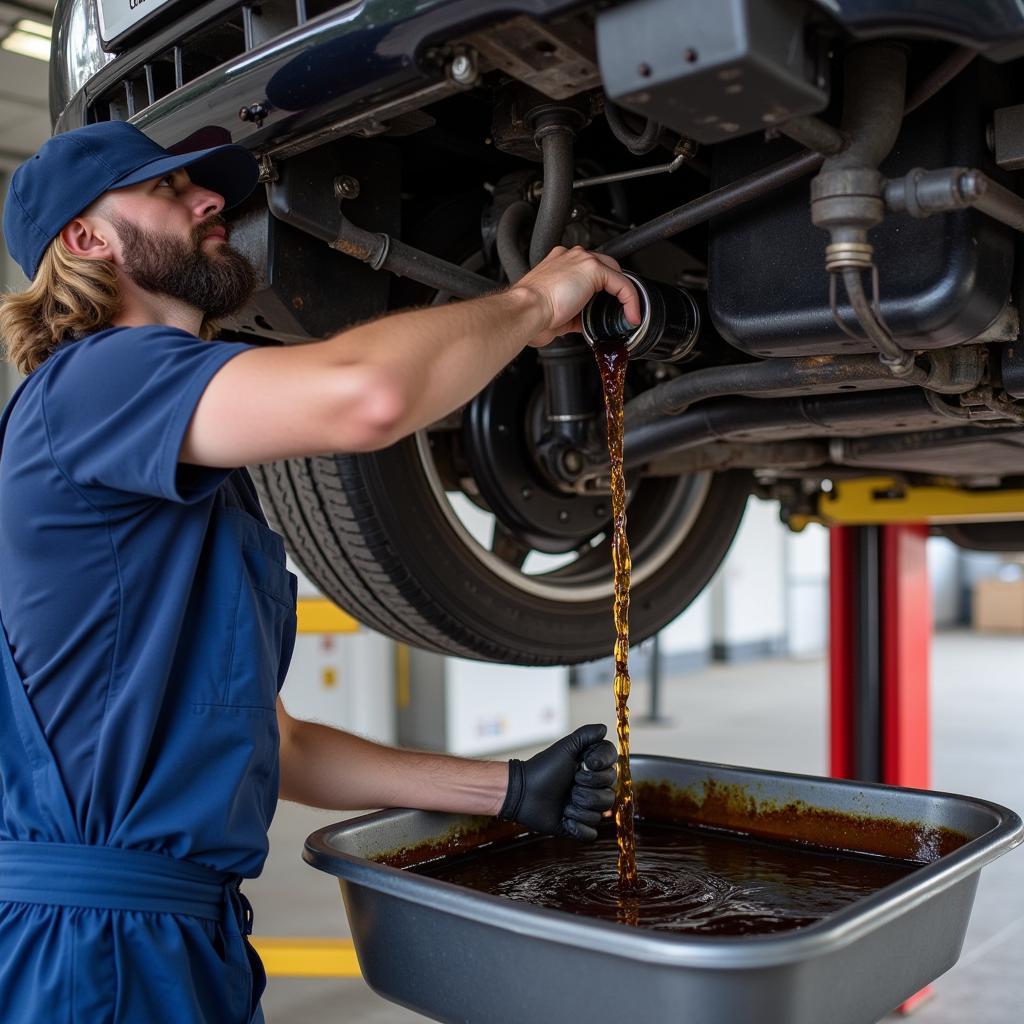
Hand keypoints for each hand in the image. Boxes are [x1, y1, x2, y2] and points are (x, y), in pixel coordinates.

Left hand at [498, 724, 617, 840]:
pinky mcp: (578, 826)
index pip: (612, 768)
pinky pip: (591, 833)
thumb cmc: (543, 768)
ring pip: (600, 814)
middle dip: (586, 790)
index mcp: (593, 770)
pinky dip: (577, 827)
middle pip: (610, 794)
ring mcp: (586, 808)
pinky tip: (564, 818)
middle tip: (570, 784)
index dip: (600, 769)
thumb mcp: (565, 747)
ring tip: (564, 802)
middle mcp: (593, 789)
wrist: (523, 792)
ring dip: (579, 808)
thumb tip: (604, 728)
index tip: (586, 764)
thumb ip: (586, 735)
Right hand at [511, 246, 641, 346]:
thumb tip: (585, 322)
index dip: (599, 292)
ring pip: (615, 272)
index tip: (603, 310)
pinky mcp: (592, 269)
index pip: (587, 272)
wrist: (525, 311)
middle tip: (619, 311)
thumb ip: (573, 313)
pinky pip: (622, 284)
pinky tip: (631, 315)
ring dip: (623, 294)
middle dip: (614, 289)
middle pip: (604, 267)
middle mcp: (569, 257)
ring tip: (626, 314)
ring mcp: (580, 259)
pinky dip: (630, 301)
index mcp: (557, 264)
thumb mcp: (556, 314)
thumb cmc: (530, 314)